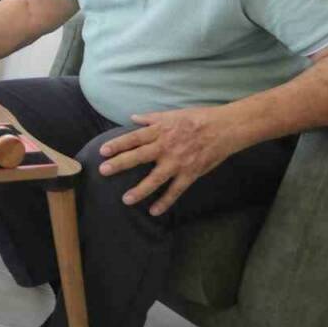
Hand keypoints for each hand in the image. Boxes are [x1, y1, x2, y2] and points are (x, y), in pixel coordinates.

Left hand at [95, 106, 236, 216]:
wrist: (225, 128)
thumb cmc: (198, 118)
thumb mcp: (172, 114)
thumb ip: (151, 118)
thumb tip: (132, 118)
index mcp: (161, 130)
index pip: (134, 138)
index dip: (118, 144)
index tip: (103, 151)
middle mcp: (166, 147)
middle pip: (139, 156)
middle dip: (120, 163)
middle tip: (103, 171)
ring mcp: (178, 162)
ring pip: (155, 178)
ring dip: (140, 189)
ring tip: (126, 200)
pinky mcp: (190, 174)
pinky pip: (175, 191)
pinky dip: (165, 202)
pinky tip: (154, 211)